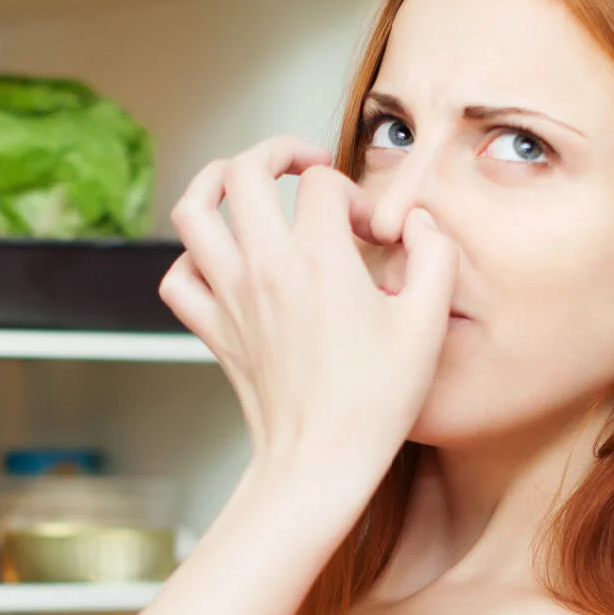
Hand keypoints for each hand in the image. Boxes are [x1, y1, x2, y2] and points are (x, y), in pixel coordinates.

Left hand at [159, 135, 457, 494]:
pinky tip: (222, 258)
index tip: (373, 233)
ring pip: (192, 210)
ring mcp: (230, 297)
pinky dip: (192, 256)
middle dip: (276, 153)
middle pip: (244, 171)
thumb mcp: (426, 326)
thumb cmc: (374, 403)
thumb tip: (420, 224)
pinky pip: (179, 275)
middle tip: (304, 167)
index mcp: (319, 260)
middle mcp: (265, 268)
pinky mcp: (213, 328)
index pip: (324, 184)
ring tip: (242, 181)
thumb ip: (434, 258)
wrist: (319, 461)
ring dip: (214, 182)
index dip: (354, 195)